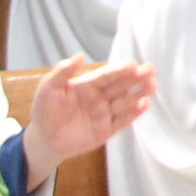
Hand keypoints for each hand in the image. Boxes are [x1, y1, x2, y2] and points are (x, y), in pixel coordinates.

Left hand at [21, 59, 154, 183]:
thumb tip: (81, 56)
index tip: (133, 65)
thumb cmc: (45, 111)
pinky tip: (144, 105)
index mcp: (88, 85)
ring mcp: (104, 114)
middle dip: (136, 78)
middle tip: (150, 70)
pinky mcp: (106, 130)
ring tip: (152, 85)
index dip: (119, 70)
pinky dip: (133, 114)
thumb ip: (62, 72)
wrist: (44, 140)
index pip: (106, 76)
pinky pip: (122, 121)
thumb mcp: (48, 88)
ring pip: (125, 102)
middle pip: (121, 86)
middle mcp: (100, 97)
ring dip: (139, 93)